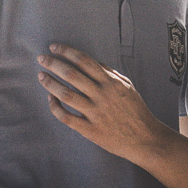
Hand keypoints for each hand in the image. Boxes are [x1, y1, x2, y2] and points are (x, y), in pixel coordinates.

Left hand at [37, 44, 170, 163]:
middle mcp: (102, 95)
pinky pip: (67, 117)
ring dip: (50, 84)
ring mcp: (95, 113)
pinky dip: (55, 107)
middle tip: (41, 59)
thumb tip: (91, 61)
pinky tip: (51, 99)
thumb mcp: (127, 86)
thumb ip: (109, 73)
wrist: (146, 138)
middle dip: (53, 64)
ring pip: (66, 95)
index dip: (66, 52)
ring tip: (41, 76)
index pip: (84, 60)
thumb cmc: (136, 110)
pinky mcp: (91, 130)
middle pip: (71, 74)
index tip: (54, 48)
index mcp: (110, 82)